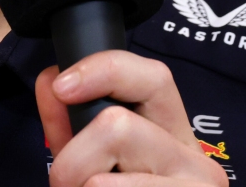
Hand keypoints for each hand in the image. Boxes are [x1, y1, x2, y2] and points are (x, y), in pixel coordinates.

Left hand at [35, 51, 228, 185]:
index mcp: (173, 133)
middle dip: (72, 160)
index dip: (102, 70)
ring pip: (103, 182)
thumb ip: (69, 124)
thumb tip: (50, 83)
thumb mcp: (92, 161)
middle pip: (116, 126)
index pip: (152, 76)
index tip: (61, 87)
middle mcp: (195, 160)